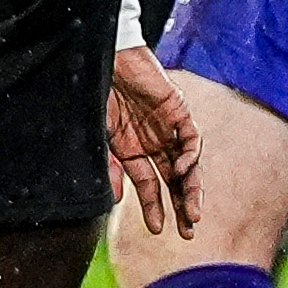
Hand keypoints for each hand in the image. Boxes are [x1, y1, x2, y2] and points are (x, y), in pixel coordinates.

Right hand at [107, 44, 203, 239]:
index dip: (154, 208)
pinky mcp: (177, 110)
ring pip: (187, 165)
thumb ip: (110, 167)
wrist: (103, 57)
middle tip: (189, 231)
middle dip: (181, 205)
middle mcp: (152, 142)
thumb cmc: (94, 93)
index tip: (157, 230)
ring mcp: (166, 128)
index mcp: (131, 150)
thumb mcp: (98, 136)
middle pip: (173, 180)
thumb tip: (118, 199)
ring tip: (193, 212)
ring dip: (191, 189)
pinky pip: (190, 139)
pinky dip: (190, 157)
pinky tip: (183, 172)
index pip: (149, 185)